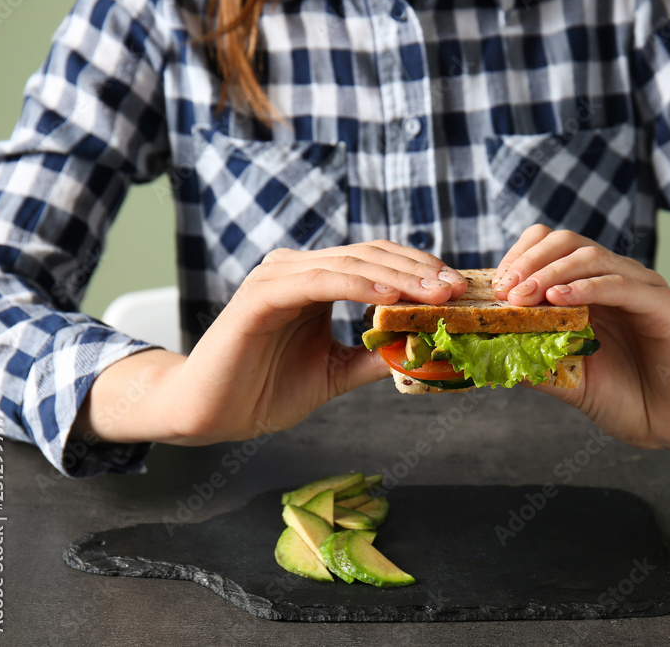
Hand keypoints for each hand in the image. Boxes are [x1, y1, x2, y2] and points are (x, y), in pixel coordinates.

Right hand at [74, 241, 467, 444]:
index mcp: (317, 282)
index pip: (379, 263)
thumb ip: (374, 355)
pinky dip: (355, 285)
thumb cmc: (264, 390)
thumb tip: (423, 348)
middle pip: (372, 255)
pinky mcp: (261, 295)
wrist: (209, 414)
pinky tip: (387, 296)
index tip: (459, 292)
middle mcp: (298, 270)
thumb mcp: (335, 372)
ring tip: (435, 292)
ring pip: (350, 262)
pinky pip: (317, 281)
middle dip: (420, 271)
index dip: (421, 273)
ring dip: (397, 276)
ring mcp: (277, 278)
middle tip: (458, 289)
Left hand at [492, 225, 669, 454]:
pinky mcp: (664, 305)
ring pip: (591, 257)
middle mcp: (616, 279)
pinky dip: (587, 287)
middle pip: (567, 242)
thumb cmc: (626, 398)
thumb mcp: (567, 378)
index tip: (495, 287)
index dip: (520, 258)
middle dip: (529, 261)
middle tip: (504, 290)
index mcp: (591, 288)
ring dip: (550, 273)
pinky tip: (559, 299)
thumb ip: (533, 360)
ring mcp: (641, 288)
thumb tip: (486, 352)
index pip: (551, 246)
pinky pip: (622, 285)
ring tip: (523, 296)